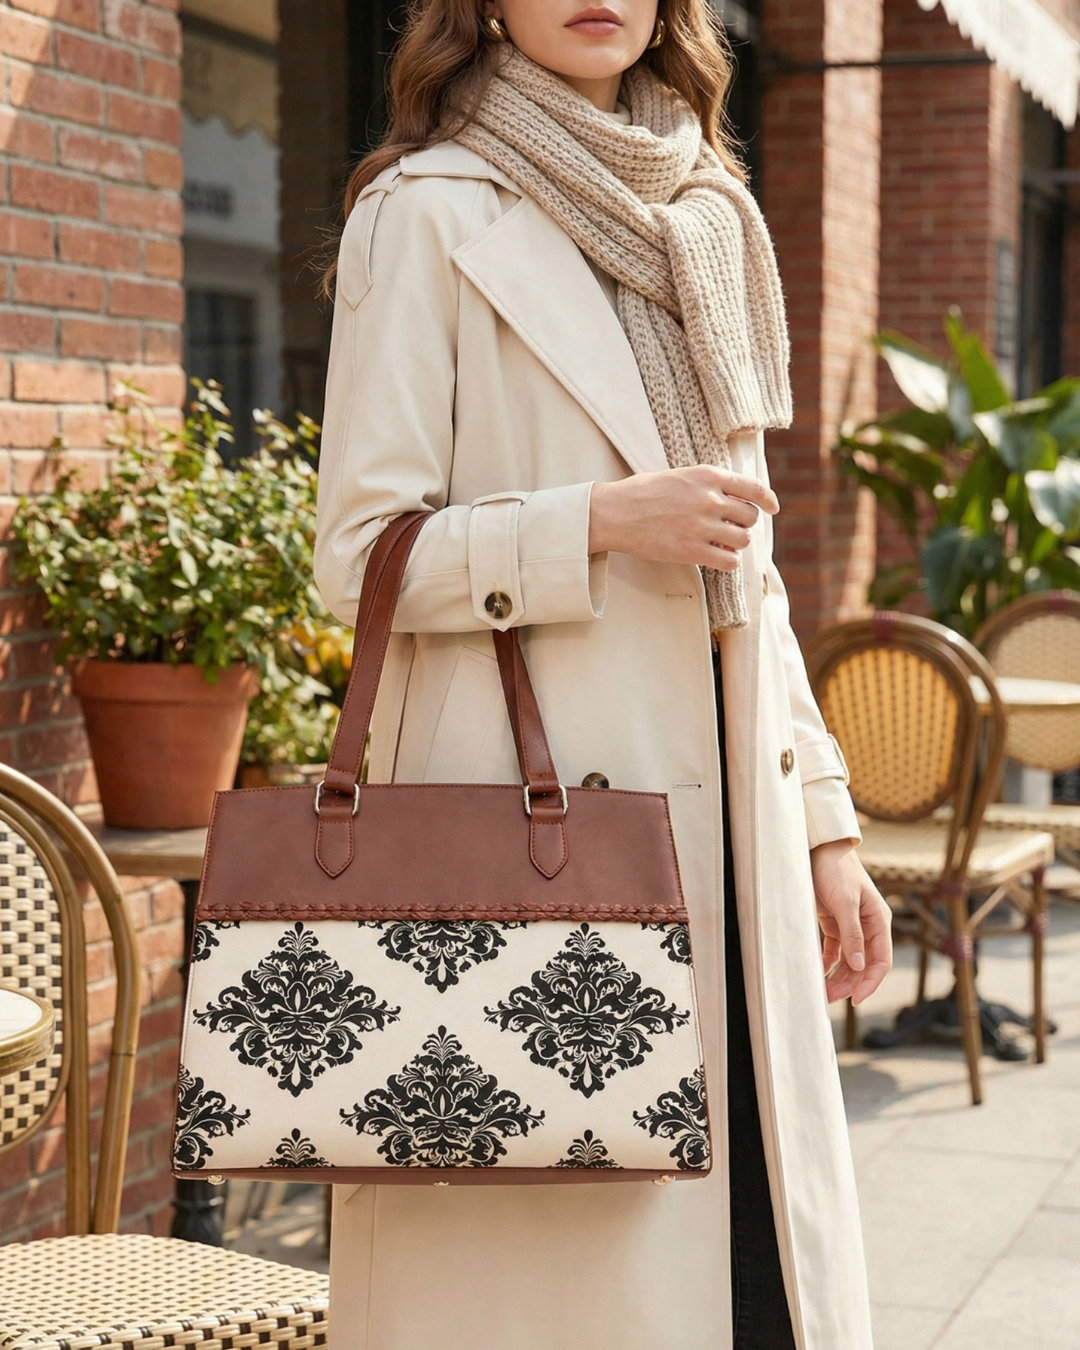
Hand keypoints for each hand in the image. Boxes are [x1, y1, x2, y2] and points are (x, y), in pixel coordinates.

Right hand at [589, 466, 778, 568]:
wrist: (614, 513)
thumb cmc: (643, 493)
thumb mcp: (680, 476)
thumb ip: (709, 485)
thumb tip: (734, 502)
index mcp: (708, 476)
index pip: (753, 488)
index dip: (768, 500)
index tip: (772, 508)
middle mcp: (710, 499)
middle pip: (750, 517)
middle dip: (742, 524)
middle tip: (727, 528)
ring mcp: (703, 526)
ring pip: (743, 540)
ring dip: (734, 543)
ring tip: (717, 542)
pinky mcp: (693, 550)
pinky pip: (730, 560)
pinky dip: (727, 560)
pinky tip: (714, 556)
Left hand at [810, 840, 892, 1005]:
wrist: (819, 848)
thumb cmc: (835, 870)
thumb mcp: (844, 901)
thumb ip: (852, 934)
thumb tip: (860, 966)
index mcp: (878, 921)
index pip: (880, 960)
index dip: (870, 982)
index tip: (855, 1000)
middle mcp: (867, 926)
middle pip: (863, 964)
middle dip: (849, 983)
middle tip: (828, 998)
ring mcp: (851, 925)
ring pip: (849, 960)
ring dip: (838, 977)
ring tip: (822, 992)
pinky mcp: (834, 922)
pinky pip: (834, 950)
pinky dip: (828, 963)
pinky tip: (819, 974)